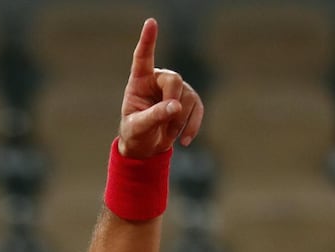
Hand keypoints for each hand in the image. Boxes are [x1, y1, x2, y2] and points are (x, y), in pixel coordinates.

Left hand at [118, 18, 203, 157]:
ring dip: (179, 121)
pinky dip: (193, 125)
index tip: (150, 22)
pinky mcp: (188, 99)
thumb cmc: (136, 134)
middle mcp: (158, 79)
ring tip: (168, 135)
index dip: (148, 40)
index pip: (143, 57)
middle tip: (164, 126)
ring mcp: (175, 87)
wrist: (146, 146)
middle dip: (172, 105)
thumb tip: (176, 106)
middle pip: (174, 80)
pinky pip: (198, 107)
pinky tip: (185, 141)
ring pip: (188, 96)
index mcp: (139, 81)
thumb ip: (154, 116)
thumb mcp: (138, 128)